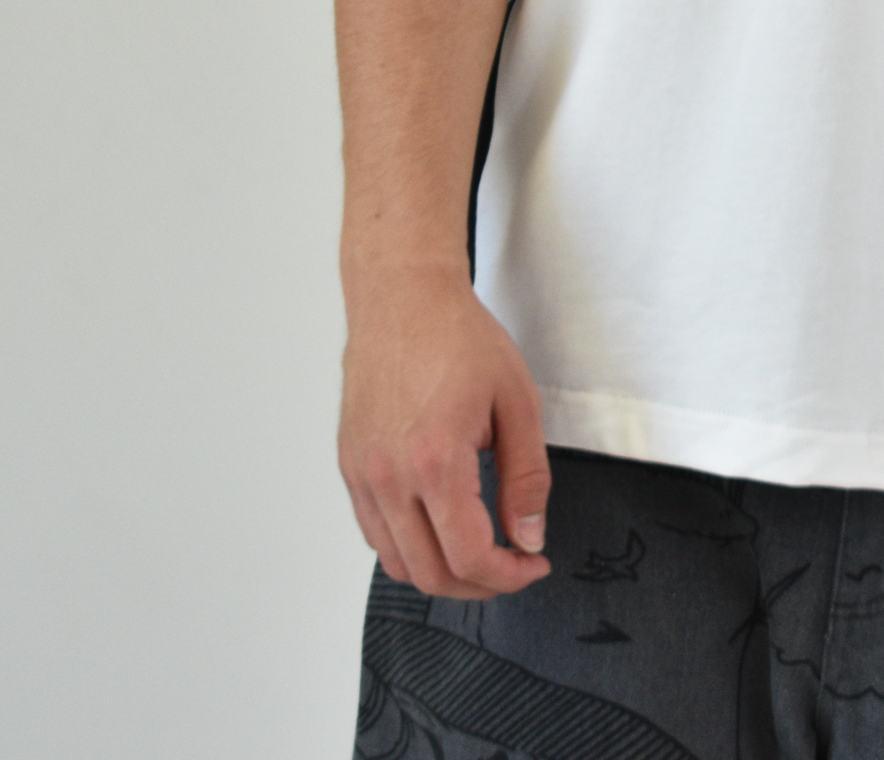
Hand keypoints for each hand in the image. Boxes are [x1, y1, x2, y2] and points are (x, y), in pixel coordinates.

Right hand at [339, 264, 552, 599]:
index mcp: (435, 460)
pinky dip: (409, 547)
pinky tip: (440, 527)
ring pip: (397, 563)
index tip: (533, 562)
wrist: (403, 298)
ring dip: (441, 573)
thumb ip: (527, 477)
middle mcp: (389, 476)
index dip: (508, 575)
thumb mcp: (517, 400)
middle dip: (479, 585)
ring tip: (479, 553)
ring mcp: (363, 475)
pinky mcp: (350, 467)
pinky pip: (375, 534)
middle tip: (512, 566)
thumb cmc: (458, 337)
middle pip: (430, 574)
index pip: (469, 555)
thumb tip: (529, 534)